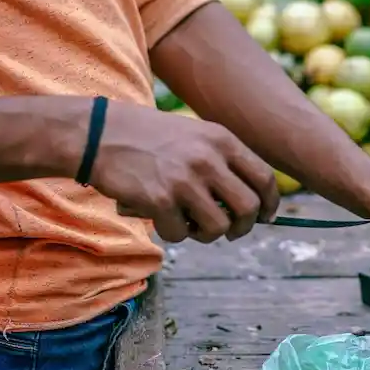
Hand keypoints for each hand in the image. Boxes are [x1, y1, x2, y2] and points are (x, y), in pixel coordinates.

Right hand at [90, 102, 279, 243]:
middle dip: (243, 226)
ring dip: (207, 235)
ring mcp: (185, 180)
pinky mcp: (160, 200)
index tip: (265, 217)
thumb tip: (250, 203)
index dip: (270, 203)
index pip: (264, 178)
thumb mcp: (194, 136)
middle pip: (249, 208)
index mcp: (221, 140)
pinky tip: (161, 218)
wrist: (99, 134)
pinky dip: (173, 233)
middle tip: (230, 231)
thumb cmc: (148, 138)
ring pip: (218, 227)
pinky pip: (181, 234)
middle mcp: (208, 159)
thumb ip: (222, 162)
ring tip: (191, 224)